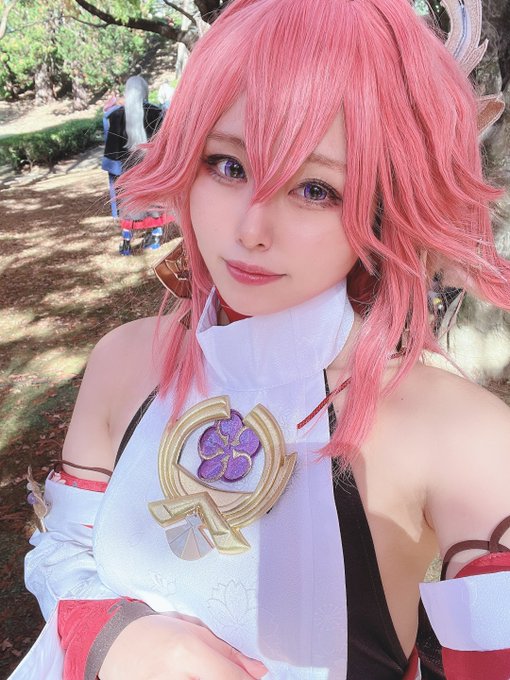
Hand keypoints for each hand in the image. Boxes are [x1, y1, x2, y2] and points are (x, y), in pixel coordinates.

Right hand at [99, 613, 267, 678]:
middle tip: (231, 674)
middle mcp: (174, 674)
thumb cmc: (160, 632)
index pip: (230, 677)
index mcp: (188, 650)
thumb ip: (228, 651)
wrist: (117, 644)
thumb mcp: (196, 631)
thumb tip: (260, 671)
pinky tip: (194, 677)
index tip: (255, 677)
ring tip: (205, 672)